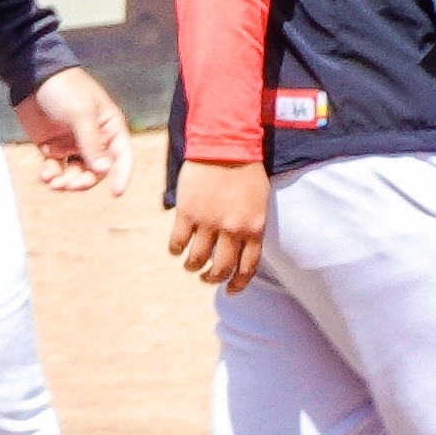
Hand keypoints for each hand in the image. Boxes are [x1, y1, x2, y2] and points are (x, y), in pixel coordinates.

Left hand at [14, 67, 131, 195]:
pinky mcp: (53, 146)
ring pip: (76, 173)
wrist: (32, 76)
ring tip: (53, 181)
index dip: (122, 175)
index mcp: (109, 126)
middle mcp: (94, 138)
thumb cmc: (64, 88)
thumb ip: (92, 142)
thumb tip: (104, 170)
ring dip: (66, 181)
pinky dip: (52, 174)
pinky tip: (45, 176)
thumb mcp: (81, 112)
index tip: (116, 193)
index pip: (122, 155)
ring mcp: (73, 143)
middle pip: (96, 170)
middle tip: (70, 184)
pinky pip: (57, 168)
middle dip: (84, 181)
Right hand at [168, 160, 268, 292]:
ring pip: (197, 259)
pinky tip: (176, 249)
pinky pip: (179, 242)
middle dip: (212, 279)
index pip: (247, 267)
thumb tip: (240, 247)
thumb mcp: (259, 202)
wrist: (226, 144)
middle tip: (206, 278)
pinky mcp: (188, 213)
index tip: (230, 290)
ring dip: (192, 266)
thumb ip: (251, 226)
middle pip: (220, 268)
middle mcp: (232, 230)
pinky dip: (176, 250)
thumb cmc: (246, 170)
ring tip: (190, 264)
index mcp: (253, 228)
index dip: (238, 283)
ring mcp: (209, 222)